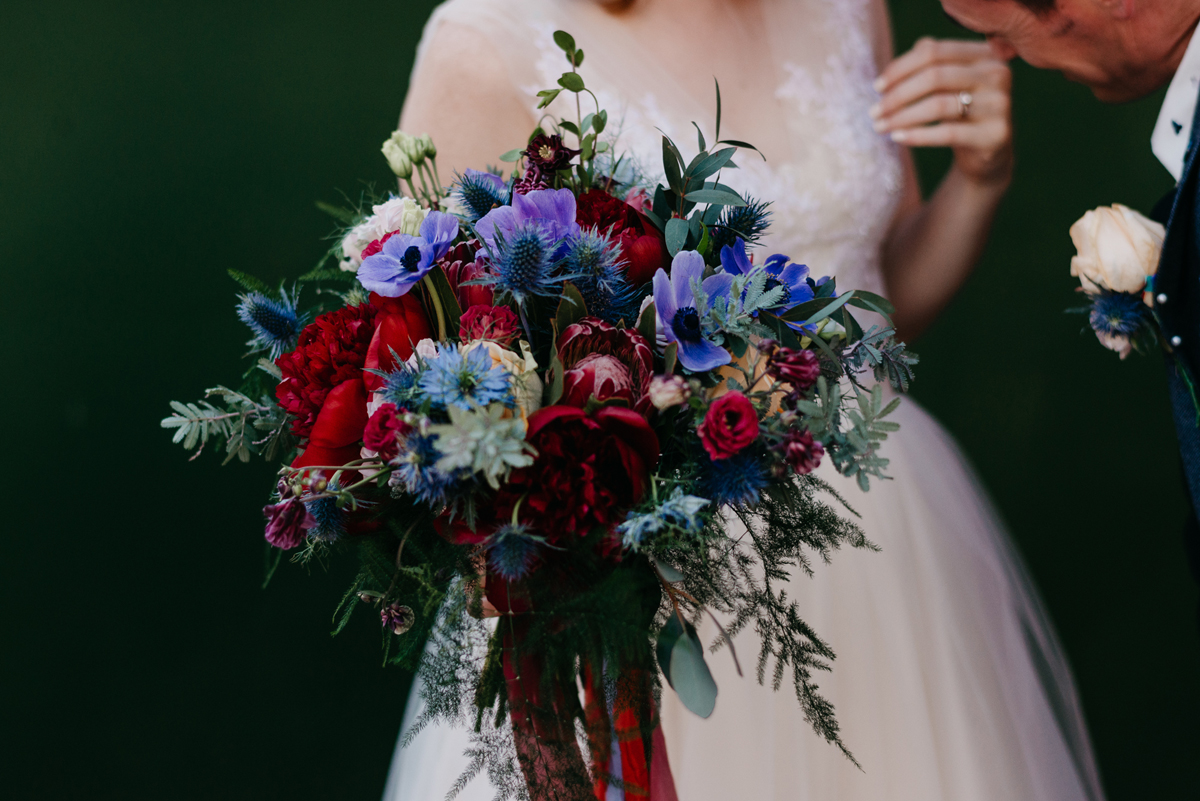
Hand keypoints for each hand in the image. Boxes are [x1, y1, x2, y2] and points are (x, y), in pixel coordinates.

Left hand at [872, 38, 1013, 188]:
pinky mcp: (995, 135)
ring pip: (939, 105)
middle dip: (897, 95)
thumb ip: (927, 65)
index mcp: (985, 54)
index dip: (900, 68)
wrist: (989, 153)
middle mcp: (998, 74)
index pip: (933, 52)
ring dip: (902, 117)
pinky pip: (948, 133)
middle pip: (934, 76)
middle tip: (874, 112)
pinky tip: (897, 137)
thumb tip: (892, 72)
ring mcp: (1000, 105)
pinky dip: (918, 135)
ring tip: (880, 126)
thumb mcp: (947, 85)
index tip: (877, 87)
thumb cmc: (961, 112)